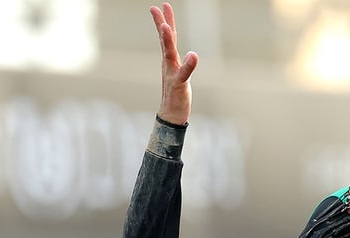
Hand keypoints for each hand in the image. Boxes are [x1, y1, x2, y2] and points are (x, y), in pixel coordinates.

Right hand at [150, 2, 197, 124]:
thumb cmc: (177, 95)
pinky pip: (183, 74)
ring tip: (166, 26)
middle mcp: (169, 65)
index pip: (167, 38)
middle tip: (156, 8)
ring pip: (169, 54)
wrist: (172, 115)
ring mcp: (172, 74)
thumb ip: (185, 64)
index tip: (160, 7)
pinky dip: (188, 65)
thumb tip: (191, 54)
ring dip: (168, 41)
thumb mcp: (182, 76)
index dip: (165, 22)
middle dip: (162, 24)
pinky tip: (193, 55)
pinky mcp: (179, 85)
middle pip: (165, 41)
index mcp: (170, 61)